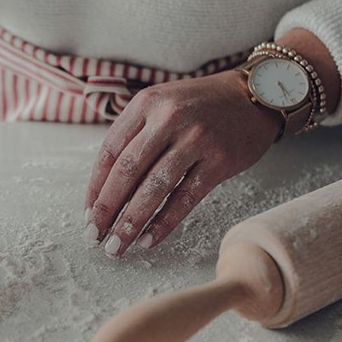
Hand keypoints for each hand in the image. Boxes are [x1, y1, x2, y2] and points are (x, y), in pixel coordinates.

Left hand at [84, 69, 280, 256]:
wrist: (254, 96)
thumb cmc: (200, 106)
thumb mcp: (162, 105)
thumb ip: (135, 136)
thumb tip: (105, 191)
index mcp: (146, 104)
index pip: (110, 151)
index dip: (96, 188)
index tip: (87, 214)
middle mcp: (168, 118)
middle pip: (127, 172)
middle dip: (107, 210)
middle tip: (94, 236)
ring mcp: (196, 139)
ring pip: (154, 189)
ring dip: (131, 222)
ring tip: (117, 246)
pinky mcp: (220, 160)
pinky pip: (185, 198)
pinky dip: (163, 223)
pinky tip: (148, 239)